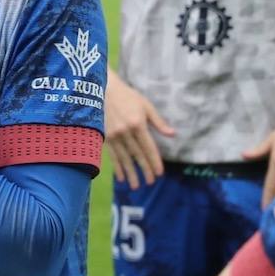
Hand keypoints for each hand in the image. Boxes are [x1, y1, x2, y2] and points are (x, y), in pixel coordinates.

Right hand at [104, 72, 170, 188]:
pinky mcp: (104, 137)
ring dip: (130, 173)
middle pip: (137, 155)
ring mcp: (113, 135)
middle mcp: (125, 132)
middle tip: (150, 182)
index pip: (148, 147)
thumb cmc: (127, 96)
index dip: (154, 161)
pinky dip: (117, 167)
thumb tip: (172, 134)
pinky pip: (112, 155)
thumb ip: (158, 122)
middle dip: (144, 170)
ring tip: (135, 186)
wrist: (101, 89)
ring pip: (124, 158)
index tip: (159, 173)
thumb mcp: (145, 106)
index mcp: (137, 124)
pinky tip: (120, 177)